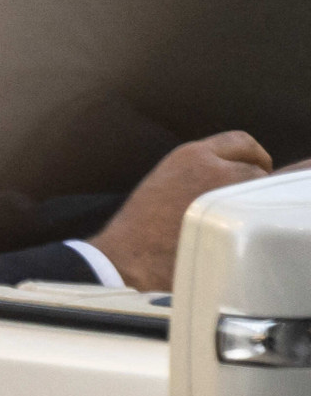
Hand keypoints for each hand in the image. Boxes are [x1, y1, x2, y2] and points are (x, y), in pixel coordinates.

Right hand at [92, 129, 270, 290]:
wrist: (132, 254)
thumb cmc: (143, 226)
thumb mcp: (167, 180)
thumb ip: (199, 172)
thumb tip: (228, 181)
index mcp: (191, 154)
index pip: (241, 141)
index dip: (254, 156)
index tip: (256, 170)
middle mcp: (211, 165)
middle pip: (257, 167)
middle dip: (257, 183)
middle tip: (248, 203)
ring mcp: (225, 191)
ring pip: (262, 191)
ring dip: (258, 203)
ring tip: (241, 222)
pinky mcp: (235, 219)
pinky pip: (260, 214)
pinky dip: (256, 222)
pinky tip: (241, 235)